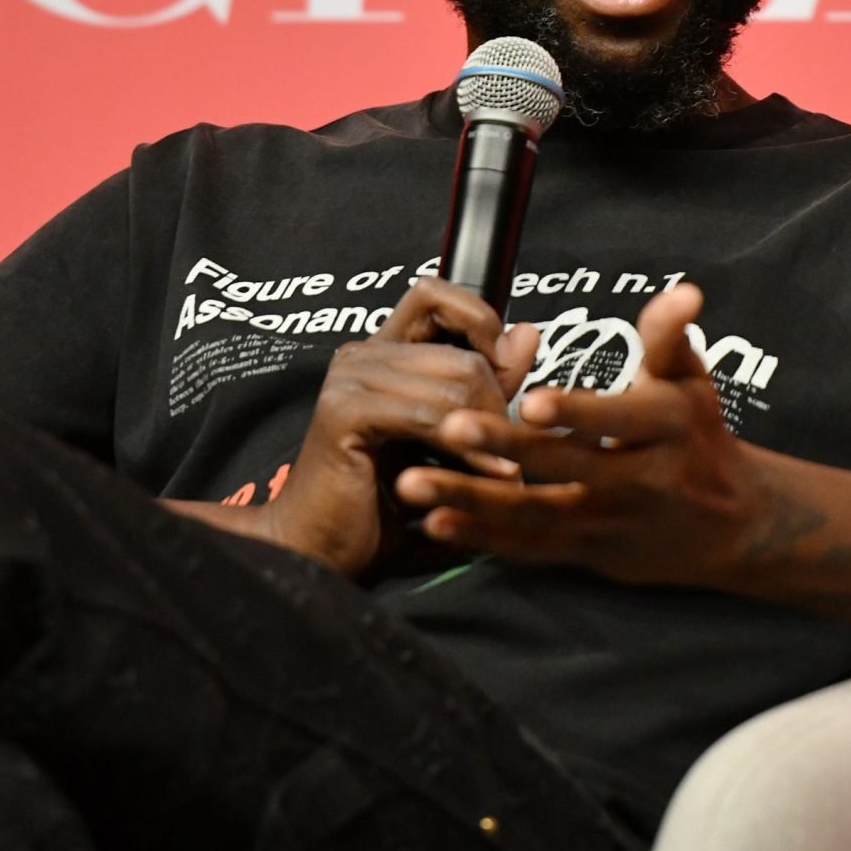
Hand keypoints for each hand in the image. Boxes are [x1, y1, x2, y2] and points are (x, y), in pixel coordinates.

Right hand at [247, 278, 536, 579]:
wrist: (323, 554)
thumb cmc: (385, 504)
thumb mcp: (450, 436)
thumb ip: (487, 384)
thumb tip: (527, 333)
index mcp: (382, 354)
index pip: (437, 296)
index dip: (481, 320)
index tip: (507, 371)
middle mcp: (361, 355)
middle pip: (462, 348)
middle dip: (499, 400)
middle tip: (512, 448)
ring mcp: (350, 379)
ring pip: (455, 378)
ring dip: (490, 430)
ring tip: (504, 471)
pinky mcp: (346, 411)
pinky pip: (430, 414)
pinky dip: (469, 447)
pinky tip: (491, 475)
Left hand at [392, 284, 764, 586]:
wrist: (730, 524)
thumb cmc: (698, 436)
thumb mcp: (691, 382)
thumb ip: (669, 337)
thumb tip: (681, 289)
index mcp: (665, 428)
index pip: (619, 418)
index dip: (578, 410)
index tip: (531, 398)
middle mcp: (637, 479)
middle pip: (565, 465)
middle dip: (504, 448)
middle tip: (450, 427)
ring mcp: (607, 521)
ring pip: (534, 512)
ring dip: (472, 499)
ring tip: (413, 482)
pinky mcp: (585, 552)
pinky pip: (529, 548)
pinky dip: (482, 538)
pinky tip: (432, 523)